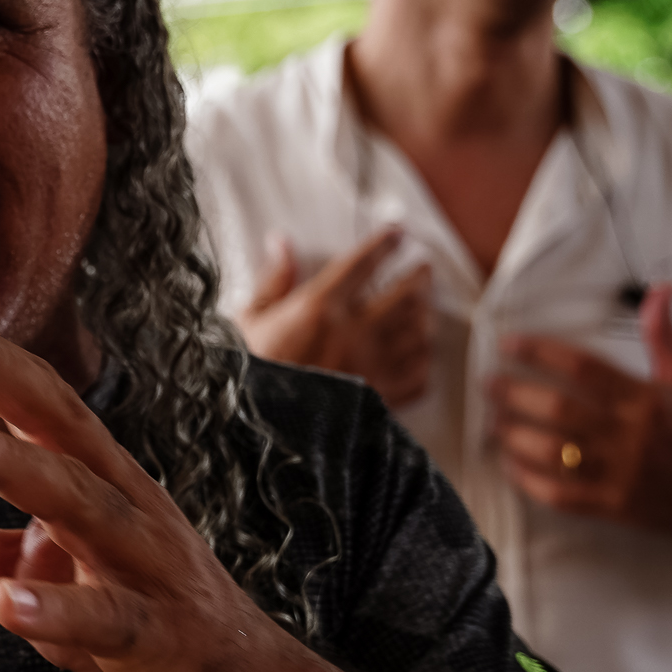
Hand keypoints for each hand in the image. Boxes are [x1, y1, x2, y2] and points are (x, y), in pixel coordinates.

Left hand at [0, 310, 296, 671]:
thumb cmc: (142, 619)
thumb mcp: (40, 578)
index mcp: (100, 481)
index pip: (43, 403)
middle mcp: (127, 507)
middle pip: (60, 429)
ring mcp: (148, 569)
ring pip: (81, 505)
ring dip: (10, 465)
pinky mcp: (158, 639)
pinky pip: (106, 620)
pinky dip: (57, 611)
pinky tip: (8, 602)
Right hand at [237, 226, 432, 408]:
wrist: (259, 438)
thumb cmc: (247, 380)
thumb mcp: (247, 323)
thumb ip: (272, 282)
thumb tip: (282, 244)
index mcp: (320, 309)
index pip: (363, 263)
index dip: (385, 243)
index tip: (396, 233)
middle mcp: (354, 334)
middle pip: (404, 295)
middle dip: (418, 276)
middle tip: (423, 269)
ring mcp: (372, 369)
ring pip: (417, 333)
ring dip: (424, 315)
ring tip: (424, 306)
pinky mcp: (380, 401)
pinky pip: (417, 377)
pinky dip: (423, 362)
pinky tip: (420, 355)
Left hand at [487, 282, 671, 541]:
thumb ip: (665, 336)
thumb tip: (661, 287)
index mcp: (646, 400)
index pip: (583, 369)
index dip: (541, 353)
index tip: (509, 345)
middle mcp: (630, 436)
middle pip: (559, 411)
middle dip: (516, 395)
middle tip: (489, 384)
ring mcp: (619, 474)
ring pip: (553, 453)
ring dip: (515, 436)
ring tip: (492, 422)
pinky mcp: (611, 506)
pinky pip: (559, 494)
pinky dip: (528, 480)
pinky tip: (509, 465)